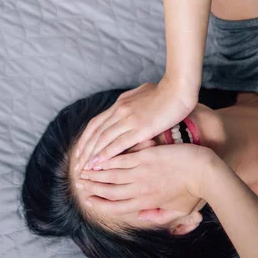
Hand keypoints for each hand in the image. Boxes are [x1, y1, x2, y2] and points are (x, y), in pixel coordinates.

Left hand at [74, 75, 199, 171]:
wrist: (179, 88)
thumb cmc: (166, 90)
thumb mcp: (142, 92)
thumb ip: (131, 101)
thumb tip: (125, 104)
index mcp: (120, 103)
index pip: (96, 123)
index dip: (86, 139)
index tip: (80, 152)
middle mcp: (120, 110)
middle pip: (96, 133)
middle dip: (85, 150)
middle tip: (77, 165)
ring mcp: (129, 118)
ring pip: (103, 139)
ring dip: (92, 155)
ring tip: (84, 169)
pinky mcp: (140, 127)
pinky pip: (119, 143)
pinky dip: (106, 154)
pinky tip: (100, 164)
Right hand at [77, 142, 216, 219]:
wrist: (204, 171)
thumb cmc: (195, 191)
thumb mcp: (178, 210)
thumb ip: (157, 215)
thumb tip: (141, 218)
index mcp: (146, 202)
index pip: (117, 206)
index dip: (100, 203)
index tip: (88, 199)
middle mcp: (141, 189)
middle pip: (110, 190)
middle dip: (93, 187)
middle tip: (79, 183)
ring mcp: (143, 172)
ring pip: (113, 174)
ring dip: (97, 173)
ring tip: (84, 170)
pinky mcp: (147, 156)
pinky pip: (123, 159)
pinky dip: (109, 159)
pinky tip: (99, 157)